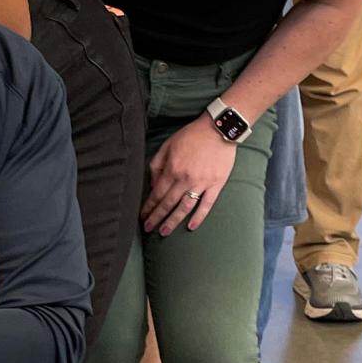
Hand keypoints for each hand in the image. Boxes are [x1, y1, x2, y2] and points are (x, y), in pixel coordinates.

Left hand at [141, 118, 236, 235]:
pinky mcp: (216, 185)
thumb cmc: (191, 136)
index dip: (149, 207)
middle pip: (168, 203)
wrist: (218, 130)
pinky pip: (206, 205)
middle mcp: (185, 179)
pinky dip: (199, 217)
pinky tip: (191, 227)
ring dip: (173, 221)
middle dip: (157, 218)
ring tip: (164, 232)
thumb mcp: (168, 145)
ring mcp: (202, 183)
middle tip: (149, 229)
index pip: (157, 193)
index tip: (143, 216)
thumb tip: (152, 184)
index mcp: (172, 169)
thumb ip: (157, 165)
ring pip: (185, 207)